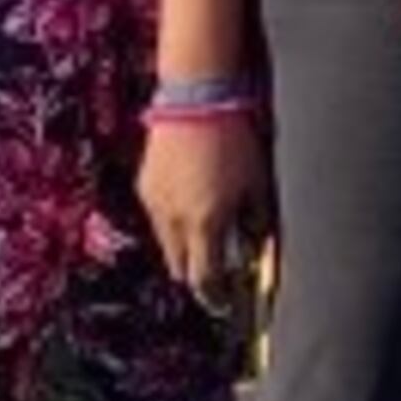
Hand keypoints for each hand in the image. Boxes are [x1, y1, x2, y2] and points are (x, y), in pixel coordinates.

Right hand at [138, 117, 269, 315]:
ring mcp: (155, 203)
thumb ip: (254, 223)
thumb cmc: (234, 138)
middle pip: (180, 268)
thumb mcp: (256, 184)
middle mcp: (175, 220)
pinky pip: (158, 219)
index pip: (205, 279)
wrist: (197, 97)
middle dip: (198, 275)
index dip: (215, 297)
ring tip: (205, 235)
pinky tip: (191, 206)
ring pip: (166, 245)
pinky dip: (173, 223)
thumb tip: (253, 247)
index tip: (224, 303)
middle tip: (216, 272)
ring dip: (184, 249)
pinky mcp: (145, 186)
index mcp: (205, 224)